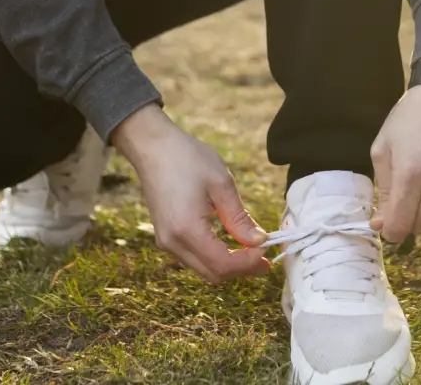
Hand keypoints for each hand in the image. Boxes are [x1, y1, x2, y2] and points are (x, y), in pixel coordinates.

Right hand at [109, 104, 269, 283]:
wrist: (152, 147)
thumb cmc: (187, 158)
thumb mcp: (221, 184)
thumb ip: (239, 218)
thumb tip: (259, 241)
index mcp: (187, 230)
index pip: (223, 264)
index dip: (248, 263)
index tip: (268, 250)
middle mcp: (173, 243)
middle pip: (213, 274)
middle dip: (241, 269)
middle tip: (265, 258)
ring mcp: (166, 242)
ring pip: (203, 269)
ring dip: (229, 264)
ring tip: (252, 251)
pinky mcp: (165, 237)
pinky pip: (193, 258)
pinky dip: (214, 256)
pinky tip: (231, 243)